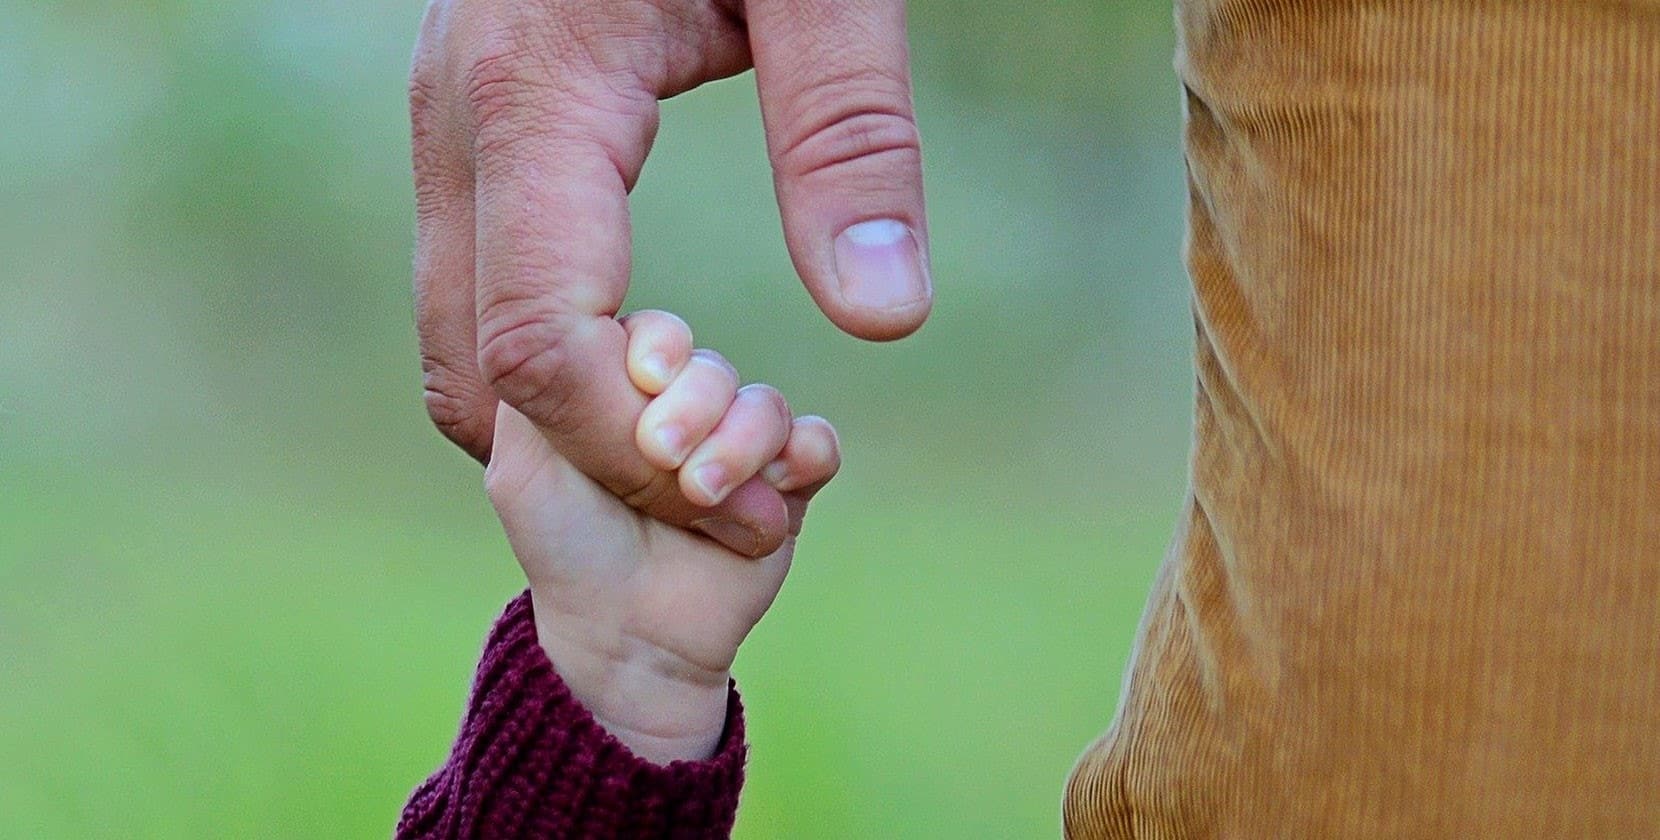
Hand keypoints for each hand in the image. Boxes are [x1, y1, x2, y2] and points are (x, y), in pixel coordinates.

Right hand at [411, 0, 930, 556]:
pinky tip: (650, 384)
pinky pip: (474, 296)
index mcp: (536, 96)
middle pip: (478, 373)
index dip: (640, 455)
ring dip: (565, 434)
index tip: (759, 498)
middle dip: (599, 468)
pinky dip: (544, 377)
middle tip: (739, 500)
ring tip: (706, 452)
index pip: (543, 347)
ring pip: (458, 346)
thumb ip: (850, 131)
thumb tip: (881, 316)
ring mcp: (449, 128)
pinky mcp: (473, 133)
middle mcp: (459, 124)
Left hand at [484, 310, 840, 763]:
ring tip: (702, 494)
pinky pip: (817, 444)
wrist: (623, 635)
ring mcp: (742, 449)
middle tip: (663, 456)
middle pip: (714, 368)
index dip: (657, 349)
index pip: (658, 334)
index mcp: (627, 393)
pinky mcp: (788, 490)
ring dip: (739, 444)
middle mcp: (689, 412)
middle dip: (694, 407)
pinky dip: (803, 456)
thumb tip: (570, 320)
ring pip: (765, 405)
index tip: (642, 380)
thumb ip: (532, 387)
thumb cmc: (565, 548)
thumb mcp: (522, 465)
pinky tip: (775, 488)